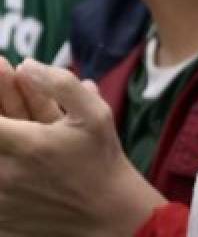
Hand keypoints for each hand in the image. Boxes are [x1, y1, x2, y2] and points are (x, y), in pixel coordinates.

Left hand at [0, 61, 164, 235]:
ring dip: (3, 133)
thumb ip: (61, 84)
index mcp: (27, 145)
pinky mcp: (1, 214)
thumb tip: (26, 64)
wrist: (105, 211)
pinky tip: (17, 151)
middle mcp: (5, 173)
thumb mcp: (95, 113)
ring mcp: (0, 196)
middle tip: (4, 78)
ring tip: (26, 131)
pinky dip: (5, 161)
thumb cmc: (101, 158)